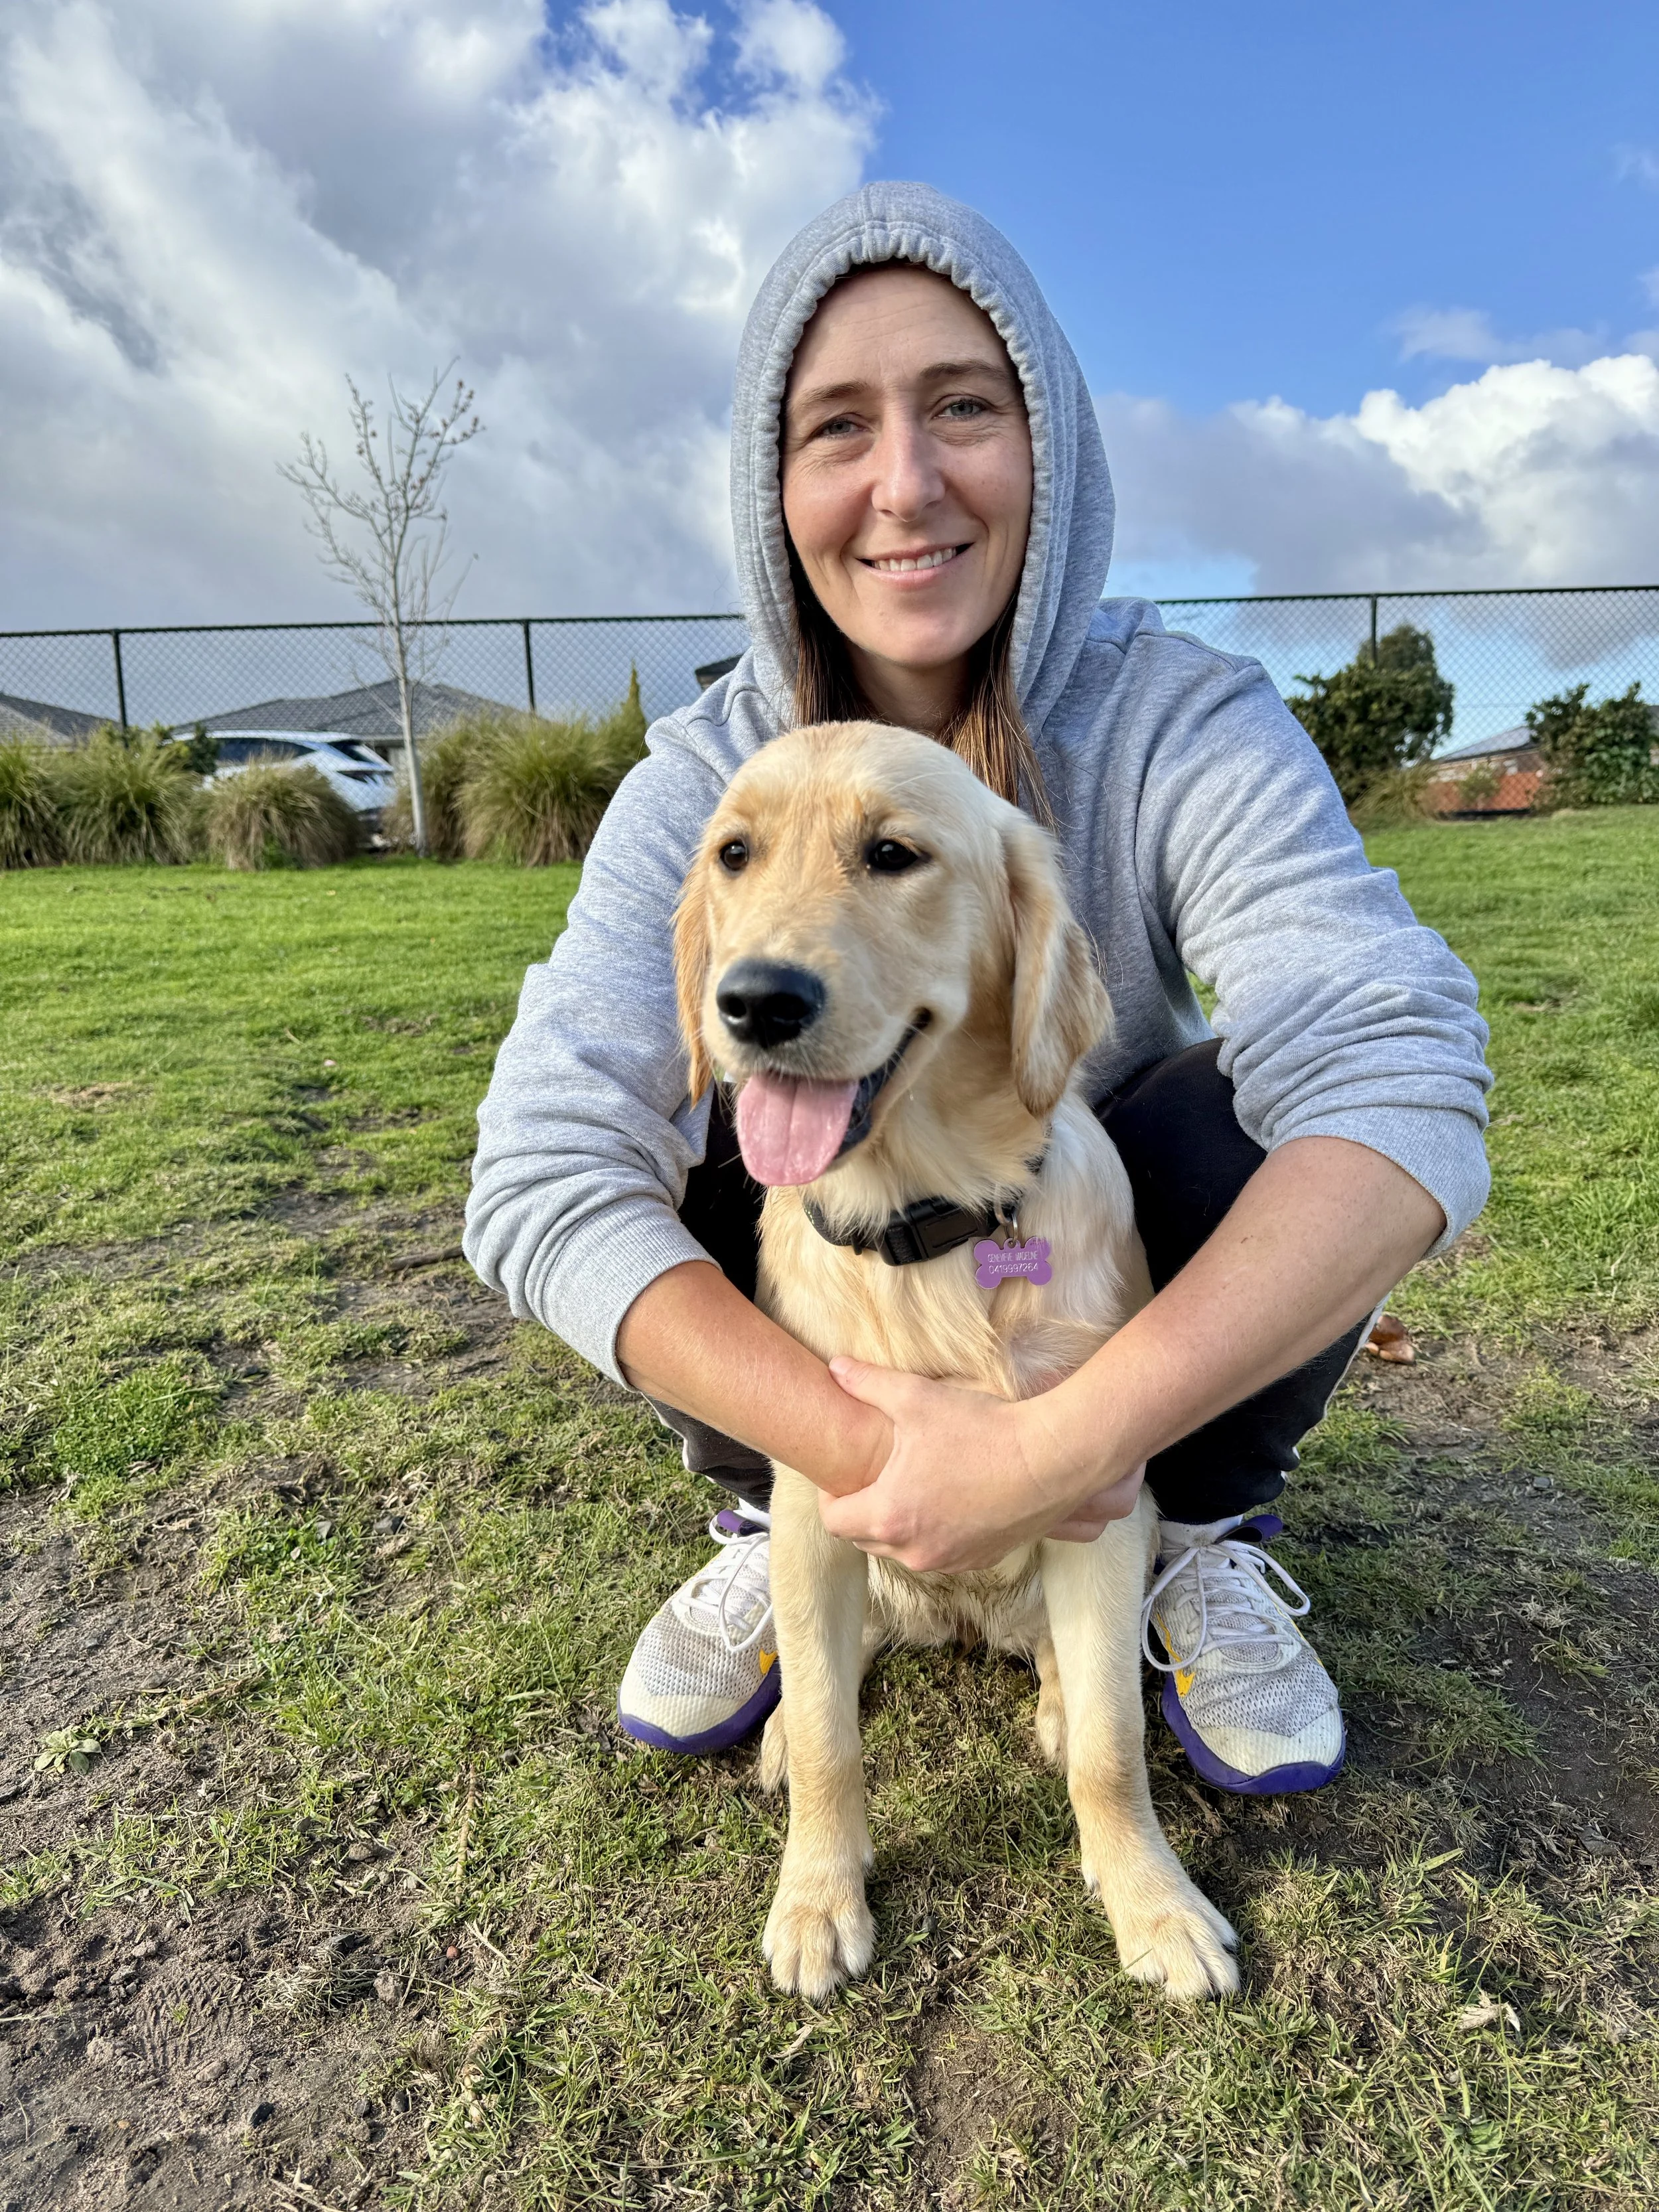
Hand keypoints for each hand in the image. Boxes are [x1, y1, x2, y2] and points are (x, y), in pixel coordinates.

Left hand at [817, 1356, 1143, 1572]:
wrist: (1052, 1460)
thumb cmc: (982, 1431)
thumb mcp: (917, 1399)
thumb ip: (868, 1384)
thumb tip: (835, 1368)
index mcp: (890, 1516)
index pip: (835, 1522)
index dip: (830, 1498)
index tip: (842, 1476)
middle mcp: (916, 1550)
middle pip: (865, 1540)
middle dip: (862, 1511)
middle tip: (874, 1477)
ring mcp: (951, 1560)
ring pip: (904, 1550)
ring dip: (899, 1526)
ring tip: (911, 1488)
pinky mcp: (982, 1559)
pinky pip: (942, 1553)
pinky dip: (935, 1534)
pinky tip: (948, 1500)